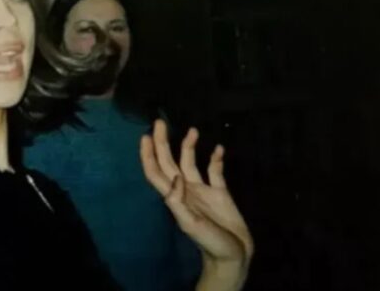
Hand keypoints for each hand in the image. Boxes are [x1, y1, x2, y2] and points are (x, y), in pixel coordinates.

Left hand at [140, 121, 253, 288]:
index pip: (155, 172)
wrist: (234, 257)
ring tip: (193, 130)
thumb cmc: (210, 243)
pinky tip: (218, 148)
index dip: (148, 155)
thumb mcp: (190, 225)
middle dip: (163, 142)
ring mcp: (203, 191)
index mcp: (175, 197)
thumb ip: (178, 202)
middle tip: (159, 122)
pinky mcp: (221, 193)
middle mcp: (186, 190)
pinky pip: (216, 171)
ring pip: (191, 162)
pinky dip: (216, 159)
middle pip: (169, 161)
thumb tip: (174, 177)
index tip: (145, 136)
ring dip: (189, 146)